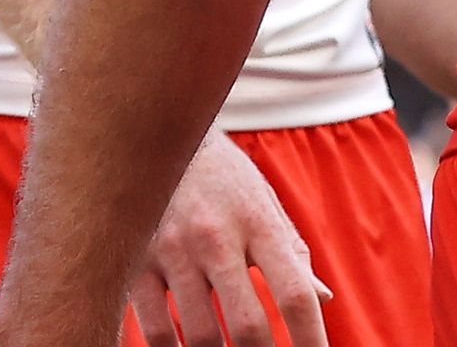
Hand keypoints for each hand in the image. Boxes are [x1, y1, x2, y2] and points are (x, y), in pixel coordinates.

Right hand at [127, 135, 329, 346]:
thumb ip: (292, 254)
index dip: (312, 340)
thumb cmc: (221, 177)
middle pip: (248, 325)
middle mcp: (215, 236)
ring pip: (201, 334)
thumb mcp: (264, 204)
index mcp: (256, 222)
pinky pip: (155, 326)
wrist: (149, 130)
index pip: (294, 294)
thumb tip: (322, 299)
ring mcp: (171, 248)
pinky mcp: (135, 259)